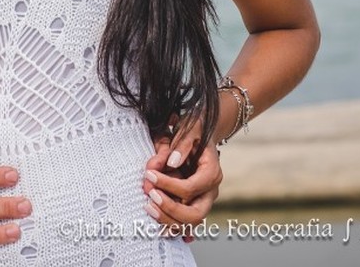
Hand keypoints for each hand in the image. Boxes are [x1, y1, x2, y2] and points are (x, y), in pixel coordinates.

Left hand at [143, 118, 221, 240]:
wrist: (202, 134)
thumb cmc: (194, 130)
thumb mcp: (190, 128)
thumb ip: (182, 144)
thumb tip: (171, 162)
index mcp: (211, 172)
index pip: (190, 188)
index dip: (168, 185)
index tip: (149, 174)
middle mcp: (210, 191)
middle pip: (195, 214)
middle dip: (170, 209)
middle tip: (150, 198)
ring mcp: (203, 200)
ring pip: (190, 223)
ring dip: (168, 220)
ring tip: (148, 207)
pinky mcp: (194, 204)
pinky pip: (186, 223)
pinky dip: (174, 228)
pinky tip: (161, 230)